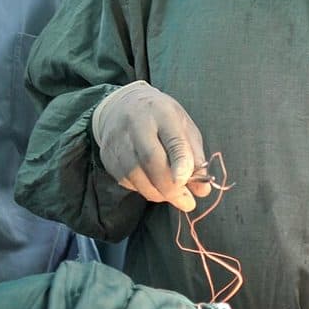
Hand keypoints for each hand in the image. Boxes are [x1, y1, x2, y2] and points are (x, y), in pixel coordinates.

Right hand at [91, 81, 207, 211]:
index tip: (186, 183)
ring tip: (170, 195)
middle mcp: (136, 123)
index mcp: (163, 113)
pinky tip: (151, 184)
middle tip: (186, 202)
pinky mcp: (107, 154)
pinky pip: (124, 180)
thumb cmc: (161, 119)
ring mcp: (118, 139)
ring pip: (135, 174)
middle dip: (170, 188)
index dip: (181, 163)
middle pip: (151, 160)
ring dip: (156, 192)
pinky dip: (141, 188)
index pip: (173, 139)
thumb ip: (195, 157)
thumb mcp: (184, 128)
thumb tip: (202, 190)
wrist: (121, 106)